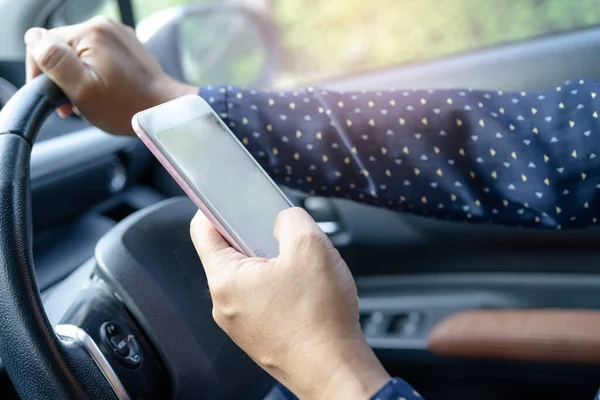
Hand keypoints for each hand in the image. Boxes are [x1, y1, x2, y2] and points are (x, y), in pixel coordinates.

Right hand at [24, 17, 196, 134]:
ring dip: (78, 75)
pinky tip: (103, 90)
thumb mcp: (82, 90)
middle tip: (75, 104)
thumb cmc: (127, 107)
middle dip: (62, 76)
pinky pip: (97, 55)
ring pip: (79, 52)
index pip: (44, 43)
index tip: (58, 97)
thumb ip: (54, 62)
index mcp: (91, 32)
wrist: (165, 111)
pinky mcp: (126, 46)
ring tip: (92, 99)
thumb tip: (35, 39)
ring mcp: (118, 35)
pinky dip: (94, 72)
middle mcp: (104, 26)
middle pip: (62, 47)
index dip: (43, 73)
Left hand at [190, 207, 389, 399]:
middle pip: (229, 253)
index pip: (202, 230)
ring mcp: (240, 324)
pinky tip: (304, 291)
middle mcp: (225, 305)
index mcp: (225, 280)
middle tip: (282, 236)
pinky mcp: (258, 335)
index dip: (214, 206)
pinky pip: (261, 299)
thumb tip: (283, 219)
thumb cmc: (319, 318)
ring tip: (300, 268)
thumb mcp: (310, 246)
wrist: (335, 369)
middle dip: (256, 238)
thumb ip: (290, 218)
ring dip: (272, 264)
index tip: (228, 198)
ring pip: (249, 277)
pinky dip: (279, 287)